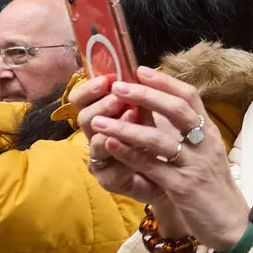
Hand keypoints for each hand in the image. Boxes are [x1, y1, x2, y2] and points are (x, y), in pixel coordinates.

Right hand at [69, 74, 151, 198]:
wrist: (172, 174)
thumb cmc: (160, 139)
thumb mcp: (152, 112)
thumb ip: (142, 97)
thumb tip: (141, 72)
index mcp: (101, 115)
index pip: (80, 99)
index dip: (88, 88)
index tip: (108, 79)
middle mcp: (96, 135)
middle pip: (83, 118)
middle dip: (101, 106)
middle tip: (119, 98)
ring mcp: (100, 159)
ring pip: (94, 143)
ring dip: (113, 128)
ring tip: (130, 115)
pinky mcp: (109, 180)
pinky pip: (109, 170)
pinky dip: (123, 157)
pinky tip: (136, 150)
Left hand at [89, 67, 248, 250]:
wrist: (230, 225)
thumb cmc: (213, 189)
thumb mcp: (206, 156)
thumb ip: (188, 135)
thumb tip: (161, 111)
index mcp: (210, 133)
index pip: (190, 97)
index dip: (165, 81)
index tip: (140, 69)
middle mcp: (205, 145)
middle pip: (177, 110)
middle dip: (145, 95)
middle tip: (118, 85)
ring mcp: (195, 166)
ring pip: (159, 140)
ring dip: (126, 127)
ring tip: (100, 120)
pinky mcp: (183, 188)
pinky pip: (152, 167)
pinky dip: (129, 154)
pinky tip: (111, 145)